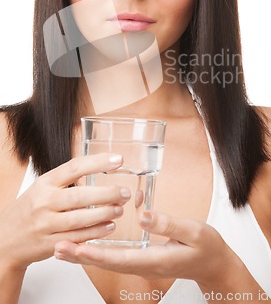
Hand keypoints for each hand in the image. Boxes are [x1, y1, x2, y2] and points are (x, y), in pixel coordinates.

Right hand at [0, 153, 129, 270]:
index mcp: (45, 183)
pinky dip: (95, 232)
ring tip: (120, 209)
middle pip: (79, 196)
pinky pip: (76, 238)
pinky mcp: (49, 244)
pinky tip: (109, 227)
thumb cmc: (30, 208)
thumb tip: (100, 164)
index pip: (74, 168)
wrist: (5, 239)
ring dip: (103, 214)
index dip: (98, 162)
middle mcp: (44, 202)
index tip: (119, 160)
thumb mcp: (43, 187)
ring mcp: (46, 224)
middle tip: (125, 192)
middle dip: (106, 194)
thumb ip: (67, 179)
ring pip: (79, 219)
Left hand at [54, 211, 229, 286]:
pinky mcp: (142, 258)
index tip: (75, 247)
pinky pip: (115, 257)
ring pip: (108, 261)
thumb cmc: (206, 247)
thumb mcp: (193, 231)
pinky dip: (98, 250)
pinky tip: (87, 242)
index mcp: (155, 259)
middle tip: (57, 248)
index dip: (96, 253)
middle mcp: (144, 265)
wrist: (214, 263)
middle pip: (106, 263)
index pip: (119, 259)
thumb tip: (143, 215)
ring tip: (63, 247)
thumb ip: (169, 224)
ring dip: (84, 254)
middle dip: (80, 256)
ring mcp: (142, 264)